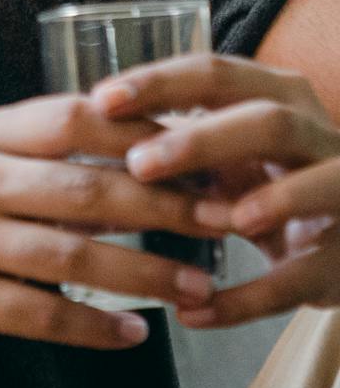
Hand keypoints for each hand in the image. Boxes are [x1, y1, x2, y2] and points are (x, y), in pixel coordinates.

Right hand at [0, 94, 223, 358]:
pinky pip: (40, 314)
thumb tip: (141, 160)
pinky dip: (94, 326)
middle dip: (167, 208)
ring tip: (198, 288)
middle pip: (88, 188)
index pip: (75, 118)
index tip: (202, 152)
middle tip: (223, 224)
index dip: (144, 133)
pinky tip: (132, 334)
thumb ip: (38, 157)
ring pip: (73, 256)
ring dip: (146, 274)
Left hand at [100, 54, 339, 326]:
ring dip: (267, 201)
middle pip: (269, 121)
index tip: (101, 99)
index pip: (218, 74)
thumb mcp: (227, 153)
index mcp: (277, 96)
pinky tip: (195, 313)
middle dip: (205, 141)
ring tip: (213, 220)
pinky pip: (302, 277)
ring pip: (317, 184)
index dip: (161, 84)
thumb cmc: (268, 181)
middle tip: (140, 164)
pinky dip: (248, 299)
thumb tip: (72, 146)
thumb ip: (171, 143)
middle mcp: (319, 134)